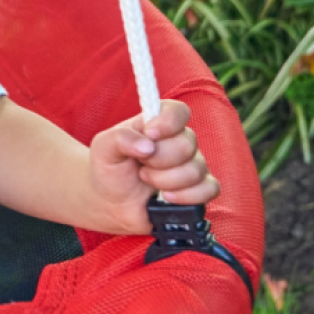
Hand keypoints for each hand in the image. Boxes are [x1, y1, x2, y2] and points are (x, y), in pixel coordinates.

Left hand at [88, 99, 217, 233]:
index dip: (168, 122)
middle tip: (140, 166)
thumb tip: (147, 145)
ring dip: (166, 180)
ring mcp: (191, 165)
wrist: (113, 203)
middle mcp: (178, 141)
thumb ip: (120, 138)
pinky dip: (186, 196)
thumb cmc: (110, 169)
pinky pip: (210, 189)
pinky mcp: (198, 189)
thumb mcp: (103, 148)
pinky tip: (166, 197)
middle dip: (158, 160)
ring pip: (196, 170)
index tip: (149, 134)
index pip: (178, 111)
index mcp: (157, 124)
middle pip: (187, 144)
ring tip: (147, 180)